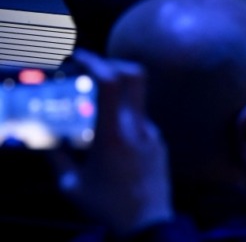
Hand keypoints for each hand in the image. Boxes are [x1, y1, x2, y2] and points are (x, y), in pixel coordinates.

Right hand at [54, 50, 173, 235]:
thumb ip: (58, 159)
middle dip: (112, 62)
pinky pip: (142, 118)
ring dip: (120, 89)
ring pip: (139, 95)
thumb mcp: (73, 187)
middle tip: (92, 67)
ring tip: (98, 102)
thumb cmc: (107, 208)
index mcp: (113, 134)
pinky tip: (114, 135)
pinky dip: (126, 116)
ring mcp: (151, 132)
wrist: (147, 225)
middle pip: (134, 74)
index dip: (95, 62)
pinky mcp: (159, 141)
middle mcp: (136, 126)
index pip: (110, 82)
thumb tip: (47, 141)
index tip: (79, 57)